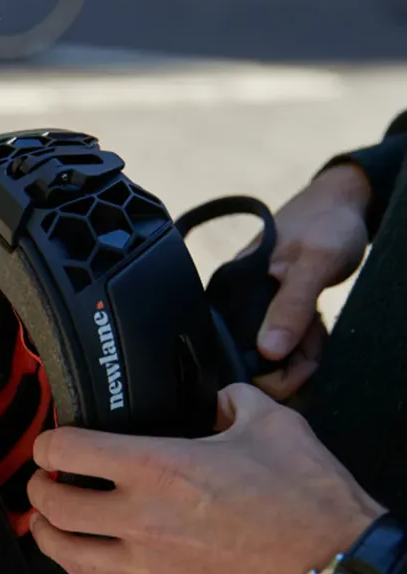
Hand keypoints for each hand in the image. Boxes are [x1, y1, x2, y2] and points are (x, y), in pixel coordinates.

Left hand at [27, 384, 382, 573]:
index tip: (51, 443)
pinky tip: (119, 548)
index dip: (49, 443)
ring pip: (74, 557)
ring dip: (50, 536)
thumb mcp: (271, 424)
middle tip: (42, 481)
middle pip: (56, 508)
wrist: (338, 572)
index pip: (70, 452)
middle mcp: (144, 519)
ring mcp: (154, 564)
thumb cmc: (308, 501)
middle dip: (37, 491)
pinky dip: (112, 560)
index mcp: (159, 468)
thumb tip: (220, 402)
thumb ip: (233, 402)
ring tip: (45, 524)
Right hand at [243, 163, 371, 399]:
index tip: (303, 367)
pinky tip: (314, 329)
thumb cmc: (326, 224)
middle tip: (318, 341)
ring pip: (270, 351)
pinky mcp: (268, 308)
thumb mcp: (314, 264)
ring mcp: (252, 306)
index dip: (268, 370)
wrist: (343, 203)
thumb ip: (290, 307)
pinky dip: (302, 341)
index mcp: (230, 292)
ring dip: (300, 351)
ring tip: (319, 332)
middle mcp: (234, 302)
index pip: (234, 352)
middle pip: (253, 357)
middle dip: (290, 359)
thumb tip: (267, 351)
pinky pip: (281, 338)